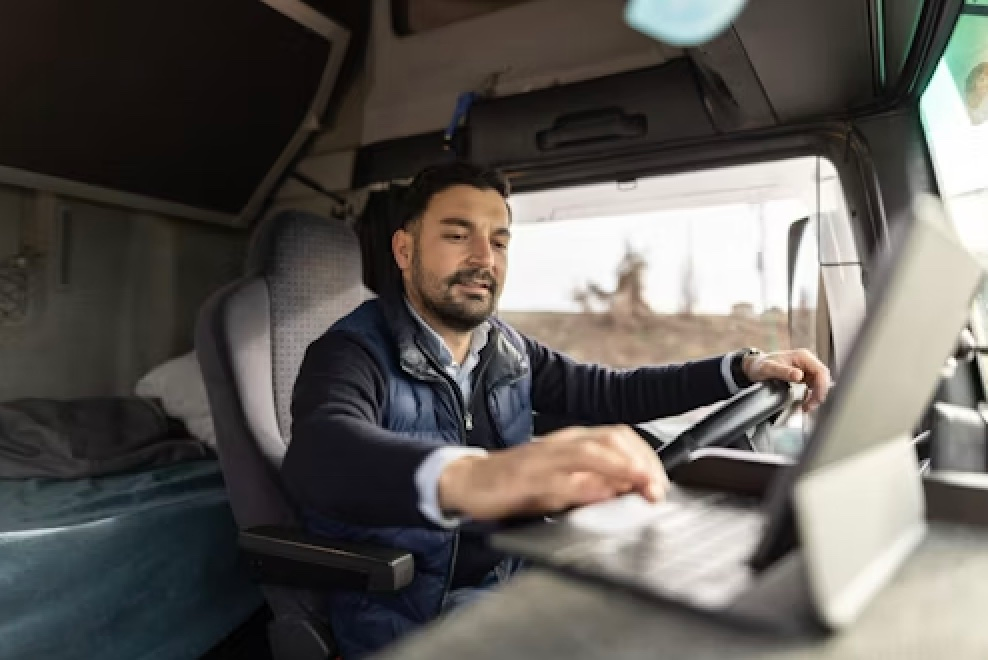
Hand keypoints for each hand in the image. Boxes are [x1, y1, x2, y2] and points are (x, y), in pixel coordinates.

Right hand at [438, 425, 668, 521]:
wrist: (471, 480)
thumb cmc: (518, 482)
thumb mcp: (563, 481)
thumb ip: (594, 483)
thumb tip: (627, 490)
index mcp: (573, 441)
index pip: (620, 437)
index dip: (646, 456)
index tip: (660, 483)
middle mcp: (562, 443)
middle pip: (611, 438)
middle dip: (640, 461)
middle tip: (656, 488)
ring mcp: (543, 458)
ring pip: (589, 452)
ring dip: (620, 467)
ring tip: (639, 483)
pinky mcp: (525, 477)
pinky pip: (558, 480)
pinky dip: (583, 487)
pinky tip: (599, 495)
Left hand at [742, 348, 830, 411]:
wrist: (754, 367)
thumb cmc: (760, 365)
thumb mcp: (768, 368)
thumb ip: (783, 371)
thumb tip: (799, 376)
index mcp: (803, 356)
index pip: (821, 371)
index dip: (822, 386)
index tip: (816, 399)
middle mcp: (807, 361)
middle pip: (823, 378)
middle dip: (820, 393)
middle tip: (810, 406)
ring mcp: (806, 369)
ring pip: (820, 383)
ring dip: (816, 396)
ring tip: (807, 407)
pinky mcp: (804, 376)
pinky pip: (813, 387)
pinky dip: (812, 396)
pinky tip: (805, 403)